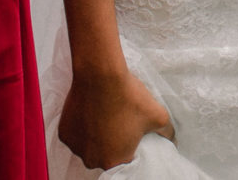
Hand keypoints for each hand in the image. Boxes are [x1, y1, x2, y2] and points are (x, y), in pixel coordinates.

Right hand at [58, 70, 173, 168]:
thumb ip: (168, 132)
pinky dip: (82, 128)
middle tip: (118, 123)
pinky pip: (75, 136)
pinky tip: (91, 113)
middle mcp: (92, 160)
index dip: (128, 148)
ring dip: (95, 137)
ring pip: (88, 147)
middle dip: (111, 144)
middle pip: (104, 156)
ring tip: (104, 116)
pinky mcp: (64, 133)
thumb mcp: (158, 114)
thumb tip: (173, 139)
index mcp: (114, 160)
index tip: (130, 134)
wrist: (101, 75)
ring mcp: (76, 147)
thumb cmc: (130, 97)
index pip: (124, 161)